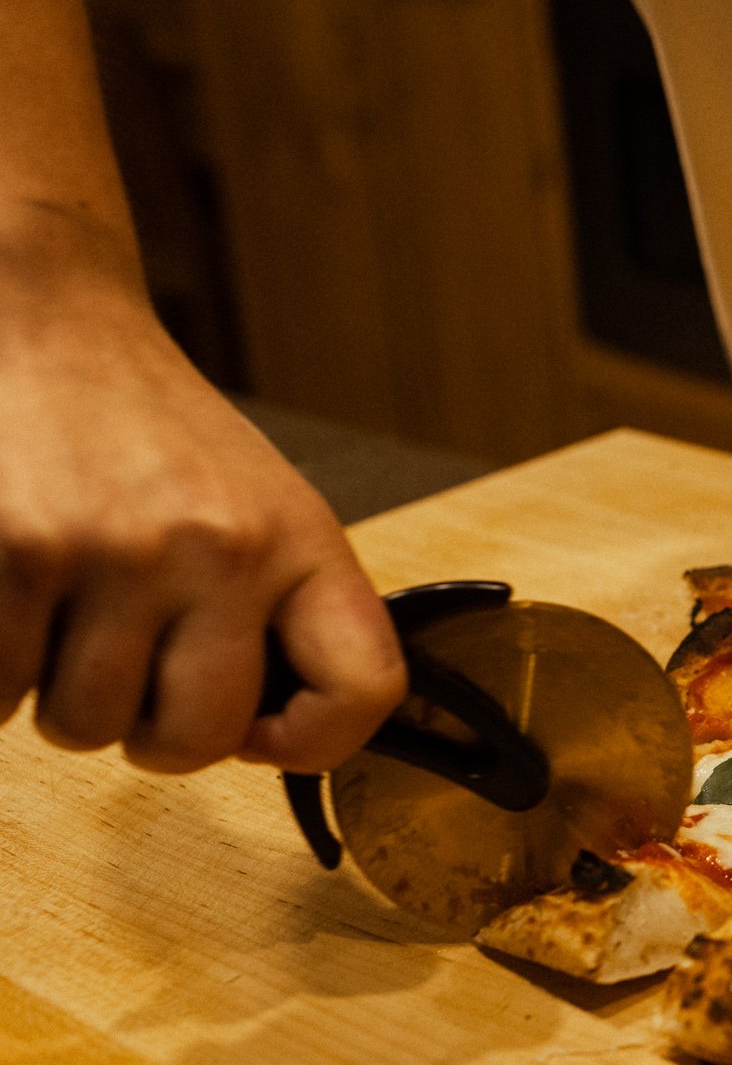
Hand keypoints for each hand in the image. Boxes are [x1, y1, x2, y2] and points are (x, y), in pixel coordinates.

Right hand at [0, 283, 404, 772]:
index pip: (364, 685)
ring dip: (62, 697)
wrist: (48, 324)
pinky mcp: (17, 553)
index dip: (316, 740)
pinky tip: (19, 604)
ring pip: (84, 727)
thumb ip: (279, 613)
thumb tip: (273, 740)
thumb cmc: (153, 437)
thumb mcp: (259, 507)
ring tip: (70, 620)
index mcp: (300, 540)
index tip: (264, 736)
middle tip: (131, 676)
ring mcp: (115, 551)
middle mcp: (220, 547)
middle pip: (194, 740)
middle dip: (152, 734)